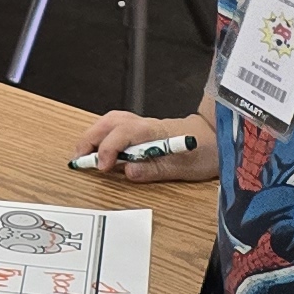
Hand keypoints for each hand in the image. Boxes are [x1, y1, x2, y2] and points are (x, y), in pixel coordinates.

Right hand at [69, 108, 213, 179]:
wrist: (215, 139)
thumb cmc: (203, 152)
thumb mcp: (184, 167)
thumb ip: (156, 169)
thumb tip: (129, 171)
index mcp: (155, 131)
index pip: (123, 133)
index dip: (108, 149)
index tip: (101, 167)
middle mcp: (145, 124)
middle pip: (109, 123)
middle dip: (89, 139)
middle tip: (78, 160)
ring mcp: (141, 124)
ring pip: (109, 121)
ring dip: (91, 135)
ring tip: (81, 154)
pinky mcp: (140, 130)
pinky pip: (114, 126)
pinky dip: (100, 134)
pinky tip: (96, 148)